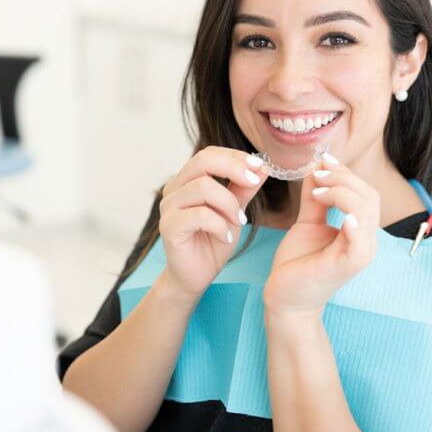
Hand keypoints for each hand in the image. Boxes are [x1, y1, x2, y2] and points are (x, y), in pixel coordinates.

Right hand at [159, 146, 269, 299]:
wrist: (196, 276)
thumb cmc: (212, 242)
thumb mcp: (234, 212)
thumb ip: (244, 190)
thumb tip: (263, 167)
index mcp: (187, 180)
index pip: (209, 154)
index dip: (235, 157)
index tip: (260, 166)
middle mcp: (174, 189)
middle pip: (203, 161)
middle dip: (234, 168)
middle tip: (254, 182)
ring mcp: (169, 207)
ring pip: (203, 187)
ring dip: (229, 203)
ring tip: (239, 222)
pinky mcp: (169, 226)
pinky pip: (199, 215)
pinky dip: (219, 225)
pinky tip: (226, 237)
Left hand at [263, 153, 379, 315]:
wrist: (285, 297)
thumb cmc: (298, 263)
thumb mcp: (307, 222)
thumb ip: (315, 198)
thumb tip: (317, 168)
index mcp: (359, 229)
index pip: (364, 191)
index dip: (345, 172)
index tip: (322, 161)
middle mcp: (365, 240)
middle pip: (369, 196)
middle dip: (343, 178)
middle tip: (317, 175)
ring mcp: (359, 254)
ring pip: (366, 211)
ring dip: (342, 193)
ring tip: (318, 191)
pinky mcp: (348, 266)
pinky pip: (360, 243)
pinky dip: (355, 224)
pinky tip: (342, 215)